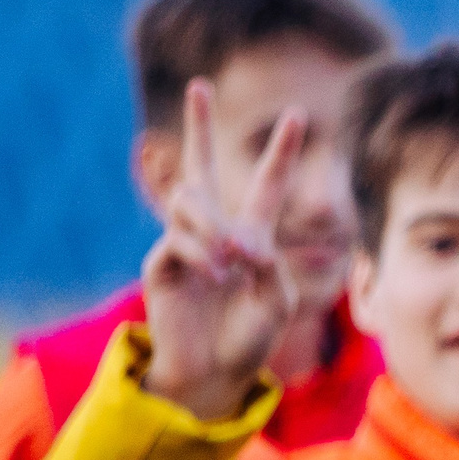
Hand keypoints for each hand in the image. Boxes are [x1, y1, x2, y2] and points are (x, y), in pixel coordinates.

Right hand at [141, 79, 306, 420]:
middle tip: (199, 86)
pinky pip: (177, 240)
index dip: (281, 153)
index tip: (298, 115)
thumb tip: (238, 240)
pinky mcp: (160, 263)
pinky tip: (215, 272)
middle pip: (202, 168)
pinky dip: (201, 252)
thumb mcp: (277, 302)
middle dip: (198, 127)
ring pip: (190, 203)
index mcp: (252, 237)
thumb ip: (269, 265)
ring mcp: (184, 244)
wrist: (215, 374)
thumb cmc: (250, 339)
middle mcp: (215, 232)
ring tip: (230, 263)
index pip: (266, 185)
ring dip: (212, 227)